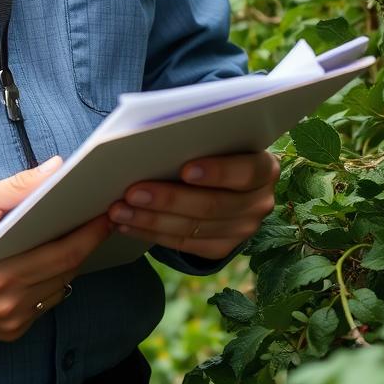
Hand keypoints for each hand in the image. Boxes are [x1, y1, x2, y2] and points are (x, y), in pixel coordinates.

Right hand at [0, 156, 111, 342]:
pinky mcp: (8, 331)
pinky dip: (55, 281)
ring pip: (60, 288)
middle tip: (106, 218)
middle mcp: (6, 300)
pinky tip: (58, 258)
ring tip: (84, 234)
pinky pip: (45, 304)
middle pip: (67, 269)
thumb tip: (55, 168)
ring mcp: (9, 320)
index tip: (106, 210)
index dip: (90, 232)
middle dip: (90, 242)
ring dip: (74, 263)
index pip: (61, 250)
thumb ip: (16, 187)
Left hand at [107, 151, 279, 259]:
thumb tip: (158, 136)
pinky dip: (151, 233)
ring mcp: (243, 229)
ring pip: (193, 228)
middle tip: (132, 191)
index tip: (184, 169)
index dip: (217, 172)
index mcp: (266, 167)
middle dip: (168, 199)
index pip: (246, 172)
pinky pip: (183, 244)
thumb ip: (200, 136)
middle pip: (213, 205)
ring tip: (118, 210)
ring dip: (151, 219)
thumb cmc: (214, 145)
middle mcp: (260, 202)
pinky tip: (126, 224)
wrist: (225, 177)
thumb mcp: (216, 136)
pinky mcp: (221, 247)